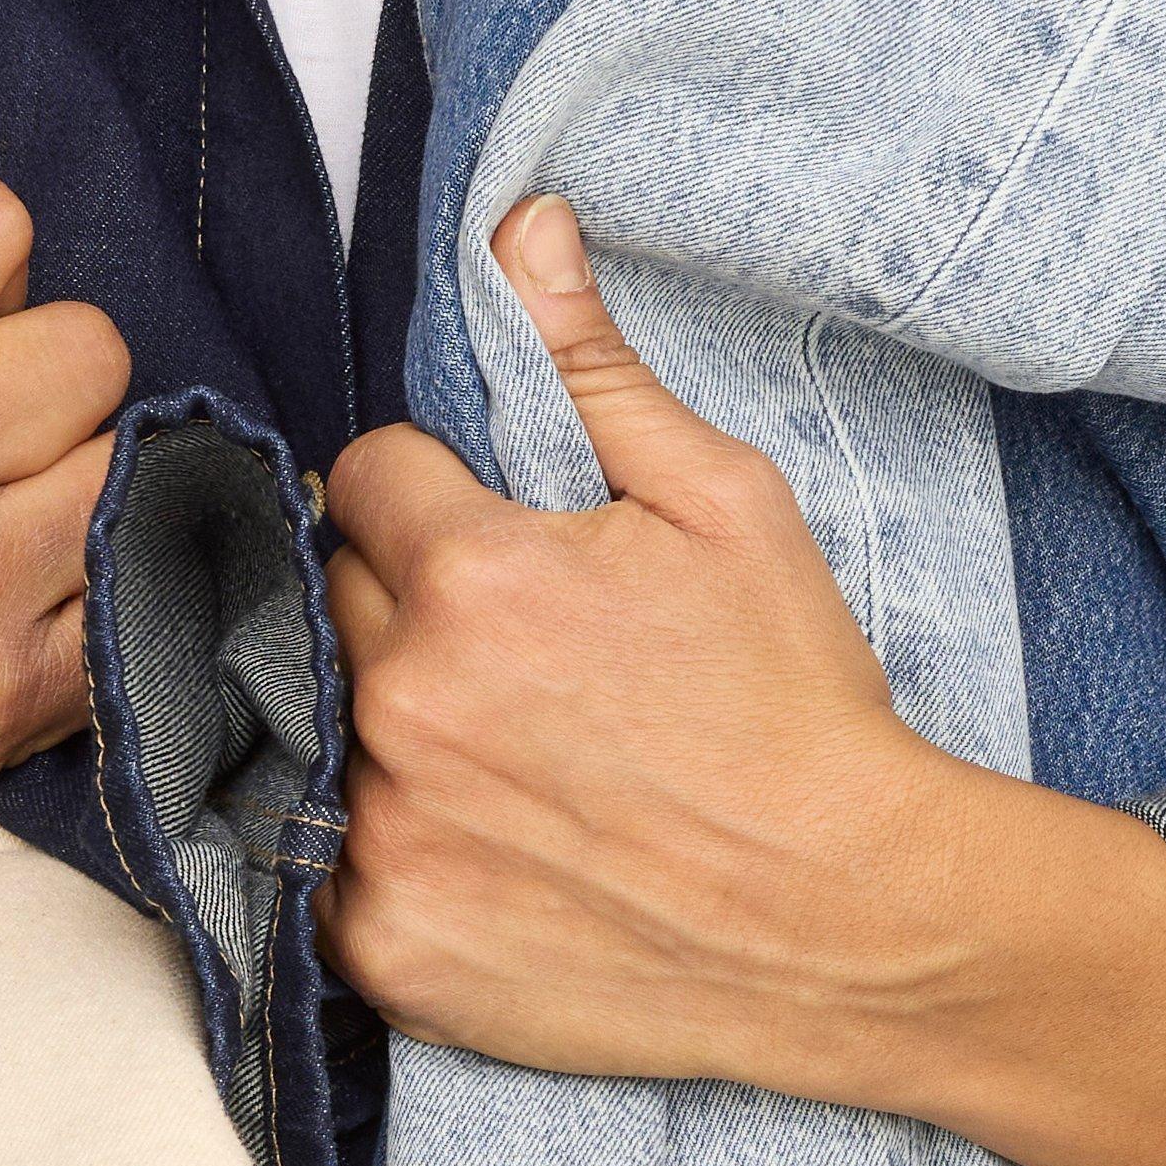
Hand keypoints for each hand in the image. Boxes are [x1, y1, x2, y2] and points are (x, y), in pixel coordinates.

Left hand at [319, 200, 1165, 1165]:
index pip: (365, 475)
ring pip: (316, 720)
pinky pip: (318, 860)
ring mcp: (383, 828)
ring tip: (506, 751)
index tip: (503, 551)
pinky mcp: (379, 940)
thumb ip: (594, 365)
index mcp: (471, 572)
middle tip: (521, 657)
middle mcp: (402, 695)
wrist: (850, 919)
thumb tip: (520, 224)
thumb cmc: (797, 704)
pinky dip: (380, 847)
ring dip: (384, 720)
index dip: (434, 502)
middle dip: (404, 604)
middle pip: (327, 593)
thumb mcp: (725, 503)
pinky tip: (480, 844)